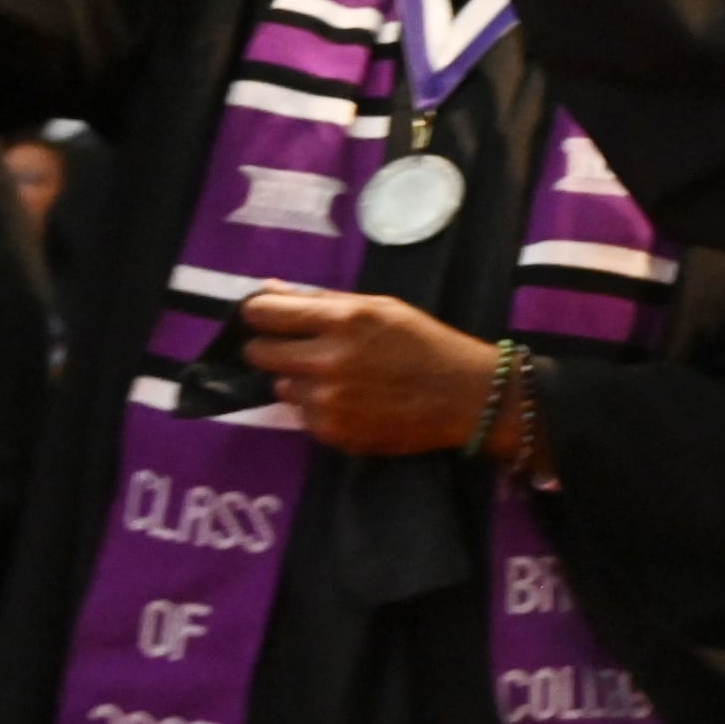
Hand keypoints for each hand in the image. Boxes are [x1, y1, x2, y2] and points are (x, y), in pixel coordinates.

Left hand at [239, 286, 505, 456]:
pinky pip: (302, 414)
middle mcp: (328, 360)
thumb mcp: (381, 307)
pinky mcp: (331, 432)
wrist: (466, 398)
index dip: (258, 313)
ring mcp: (327, 401)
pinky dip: (319, 407)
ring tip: (339, 380)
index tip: (266, 318)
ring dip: (300, 381)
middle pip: (260, 352)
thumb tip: (266, 291)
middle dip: (273, 348)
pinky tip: (353, 402)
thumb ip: (321, 300)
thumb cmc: (425, 344)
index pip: (264, 313)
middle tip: (302, 351)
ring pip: (281, 386)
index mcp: (343, 320)